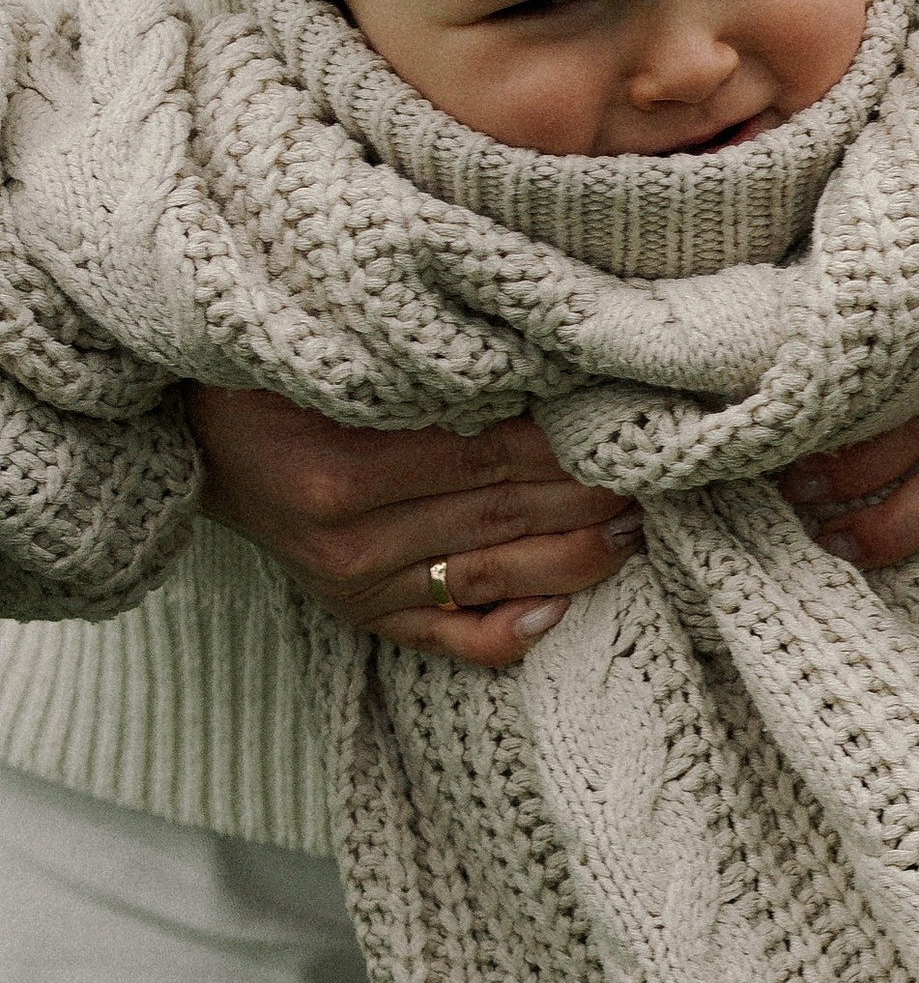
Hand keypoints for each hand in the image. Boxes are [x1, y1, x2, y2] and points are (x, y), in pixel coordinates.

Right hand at [188, 384, 641, 666]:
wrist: (194, 425)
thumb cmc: (276, 364)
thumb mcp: (339, 342)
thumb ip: (433, 362)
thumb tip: (551, 362)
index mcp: (342, 464)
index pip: (497, 451)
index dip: (576, 436)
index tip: (634, 413)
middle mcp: (350, 537)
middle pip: (510, 512)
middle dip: (596, 490)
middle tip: (660, 464)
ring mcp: (357, 586)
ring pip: (501, 574)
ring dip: (583, 553)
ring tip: (638, 522)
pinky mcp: (361, 616)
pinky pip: (457, 640)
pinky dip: (518, 630)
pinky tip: (564, 606)